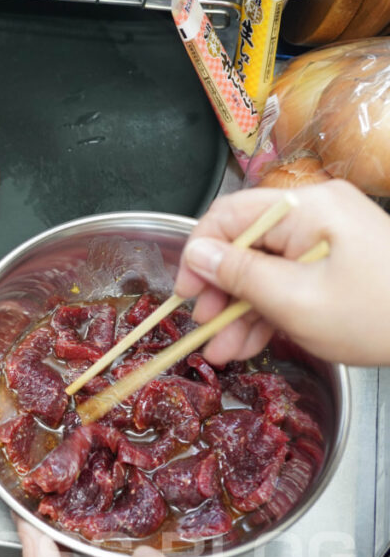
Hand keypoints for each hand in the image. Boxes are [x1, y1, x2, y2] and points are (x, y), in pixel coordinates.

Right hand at [173, 180, 389, 365]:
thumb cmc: (378, 316)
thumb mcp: (296, 301)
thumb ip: (238, 275)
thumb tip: (195, 255)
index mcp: (306, 207)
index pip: (228, 216)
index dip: (198, 255)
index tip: (185, 294)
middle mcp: (314, 213)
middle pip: (244, 245)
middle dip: (218, 292)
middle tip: (202, 329)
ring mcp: (326, 238)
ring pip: (263, 268)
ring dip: (238, 309)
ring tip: (221, 350)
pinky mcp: (335, 262)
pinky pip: (287, 279)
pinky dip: (267, 309)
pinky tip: (247, 341)